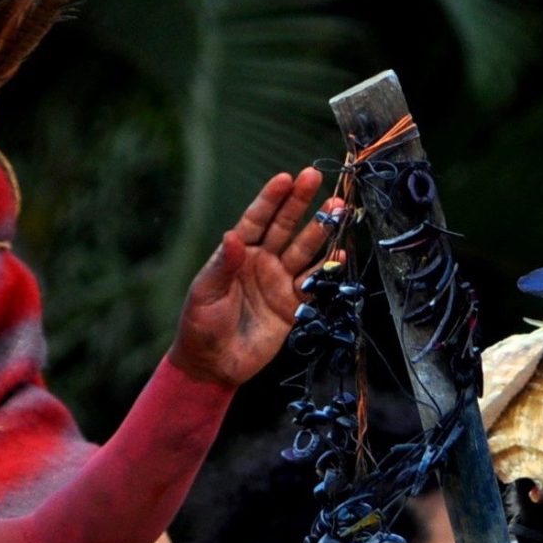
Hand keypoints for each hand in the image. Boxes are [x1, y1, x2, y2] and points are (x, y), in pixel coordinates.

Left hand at [169, 170, 334, 386]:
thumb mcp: (206, 293)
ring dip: (321, 230)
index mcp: (238, 254)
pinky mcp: (294, 304)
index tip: (286, 178)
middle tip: (316, 178)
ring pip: (304, 250)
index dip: (271, 199)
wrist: (214, 365)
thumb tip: (233, 235)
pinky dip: (328, 268)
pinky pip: (315, 282)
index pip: (257, 220)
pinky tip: (341, 251)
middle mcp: (262, 262)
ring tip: (339, 208)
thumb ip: (224, 265)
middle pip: (285, 226)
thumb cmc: (200, 325)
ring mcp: (279, 281)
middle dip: (301, 202)